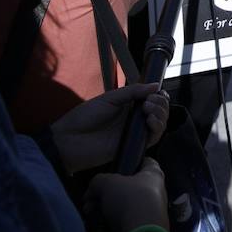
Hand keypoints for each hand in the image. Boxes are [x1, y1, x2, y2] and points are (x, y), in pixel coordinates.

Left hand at [51, 83, 169, 172]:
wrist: (70, 140)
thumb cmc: (84, 117)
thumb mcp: (109, 98)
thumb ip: (132, 91)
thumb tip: (156, 85)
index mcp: (127, 106)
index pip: (151, 99)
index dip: (158, 95)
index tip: (156, 91)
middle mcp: (133, 119)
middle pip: (159, 111)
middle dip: (160, 103)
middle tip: (150, 101)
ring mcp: (133, 133)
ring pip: (159, 124)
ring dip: (161, 114)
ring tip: (149, 109)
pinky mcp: (133, 146)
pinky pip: (152, 138)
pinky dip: (157, 128)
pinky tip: (151, 120)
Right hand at [85, 157, 169, 231]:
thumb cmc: (129, 198)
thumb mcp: (107, 182)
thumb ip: (98, 181)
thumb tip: (93, 190)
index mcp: (153, 175)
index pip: (147, 162)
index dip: (133, 161)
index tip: (119, 165)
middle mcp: (155, 192)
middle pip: (128, 187)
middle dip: (106, 191)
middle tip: (90, 197)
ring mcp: (149, 212)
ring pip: (123, 205)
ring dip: (103, 207)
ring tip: (87, 210)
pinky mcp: (142, 229)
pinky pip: (123, 220)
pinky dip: (109, 220)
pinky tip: (95, 221)